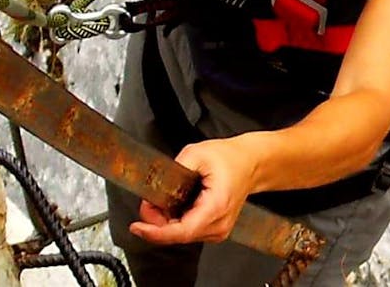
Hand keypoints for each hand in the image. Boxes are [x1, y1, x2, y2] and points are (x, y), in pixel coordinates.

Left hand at [128, 137, 262, 244]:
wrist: (250, 164)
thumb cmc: (231, 159)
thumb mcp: (197, 153)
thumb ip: (174, 168)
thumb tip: (156, 183)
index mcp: (216, 207)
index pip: (182, 231)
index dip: (156, 232)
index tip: (138, 227)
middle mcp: (219, 224)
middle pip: (178, 235)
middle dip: (156, 223)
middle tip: (148, 203)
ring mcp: (219, 230)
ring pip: (182, 235)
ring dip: (166, 223)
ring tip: (161, 203)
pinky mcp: (216, 230)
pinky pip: (189, 232)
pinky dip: (176, 223)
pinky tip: (175, 207)